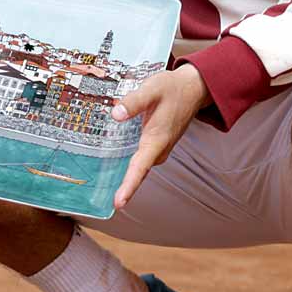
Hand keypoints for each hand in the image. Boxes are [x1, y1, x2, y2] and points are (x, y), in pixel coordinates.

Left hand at [110, 64, 210, 209]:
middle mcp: (158, 148)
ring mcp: (158, 148)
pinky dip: (127, 164)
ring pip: (138, 167)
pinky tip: (111, 163)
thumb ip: (133, 102)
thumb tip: (115, 114)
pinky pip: (139, 159)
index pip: (140, 168)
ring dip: (122, 177)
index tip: (118, 203)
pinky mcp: (156, 144)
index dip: (129, 186)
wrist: (193, 88)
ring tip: (100, 188)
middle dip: (121, 187)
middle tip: (98, 199)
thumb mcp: (151, 89)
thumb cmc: (172, 88)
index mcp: (156, 139)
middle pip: (137, 173)